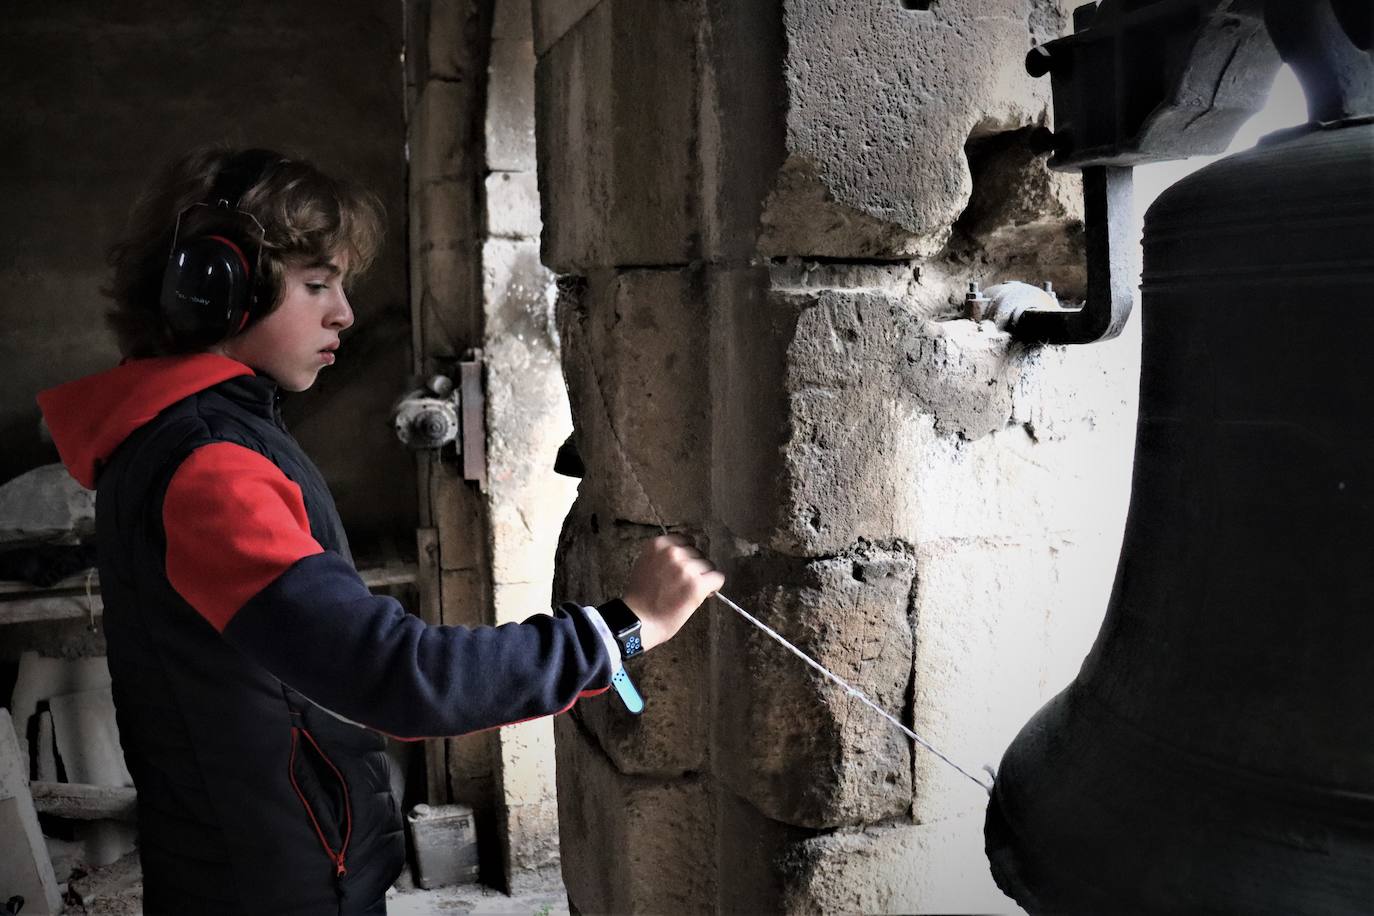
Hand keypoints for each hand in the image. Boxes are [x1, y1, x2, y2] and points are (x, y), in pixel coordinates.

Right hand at [622, 534, 724, 651]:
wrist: (639, 620)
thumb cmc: (640, 597)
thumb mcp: (645, 564)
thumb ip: (662, 555)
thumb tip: (683, 555)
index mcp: (658, 544)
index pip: (684, 539)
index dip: (686, 554)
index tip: (684, 566)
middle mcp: (673, 552)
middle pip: (697, 552)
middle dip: (695, 566)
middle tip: (685, 583)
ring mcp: (686, 568)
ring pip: (709, 565)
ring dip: (704, 577)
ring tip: (691, 591)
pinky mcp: (697, 584)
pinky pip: (718, 577)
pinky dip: (714, 586)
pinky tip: (704, 594)